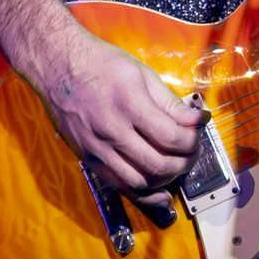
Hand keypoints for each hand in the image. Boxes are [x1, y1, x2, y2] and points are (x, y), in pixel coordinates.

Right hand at [22, 24, 206, 217]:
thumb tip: (197, 121)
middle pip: (159, 164)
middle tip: (193, 151)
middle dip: (185, 162)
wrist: (59, 68)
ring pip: (141, 181)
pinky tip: (161, 194)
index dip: (192, 140)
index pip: (170, 137)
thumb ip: (169, 102)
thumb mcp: (142, 74)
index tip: (200, 130)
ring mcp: (98, 148)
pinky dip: (144, 194)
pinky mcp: (89, 159)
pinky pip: (120, 186)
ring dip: (167, 179)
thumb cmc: (102, 65)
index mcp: (129, 104)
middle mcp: (112, 130)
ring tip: (178, 165)